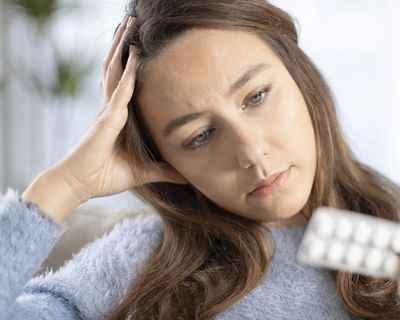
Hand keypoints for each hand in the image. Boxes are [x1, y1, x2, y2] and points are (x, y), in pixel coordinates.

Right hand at [51, 15, 186, 202]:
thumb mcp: (142, 171)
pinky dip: (128, 73)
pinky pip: (119, 91)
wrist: (78, 185)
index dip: (129, 60)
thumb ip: (163, 170)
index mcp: (116, 116)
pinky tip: (135, 55)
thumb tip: (185, 174)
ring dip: (123, 46)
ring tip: (128, 24)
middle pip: (116, 67)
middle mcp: (110, 107)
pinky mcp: (106, 120)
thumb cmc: (104, 176)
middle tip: (131, 20)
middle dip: (123, 43)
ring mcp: (107, 111)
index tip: (137, 42)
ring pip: (115, 70)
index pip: (123, 81)